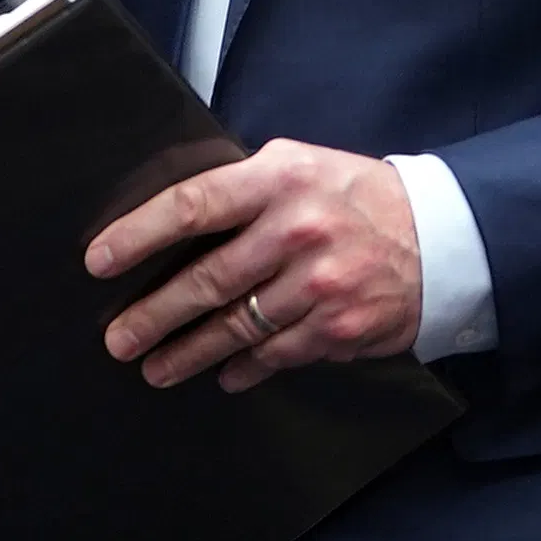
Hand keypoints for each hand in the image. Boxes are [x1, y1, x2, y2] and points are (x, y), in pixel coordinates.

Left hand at [90, 139, 420, 394]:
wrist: (441, 237)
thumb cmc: (355, 198)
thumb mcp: (302, 167)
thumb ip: (245, 188)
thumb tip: (172, 221)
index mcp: (280, 178)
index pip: (195, 204)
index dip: (139, 234)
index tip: (99, 260)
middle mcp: (298, 230)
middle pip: (207, 279)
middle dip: (153, 315)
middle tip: (117, 337)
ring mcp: (319, 284)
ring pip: (235, 327)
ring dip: (187, 352)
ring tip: (153, 367)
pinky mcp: (336, 327)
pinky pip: (274, 355)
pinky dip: (244, 368)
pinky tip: (222, 374)